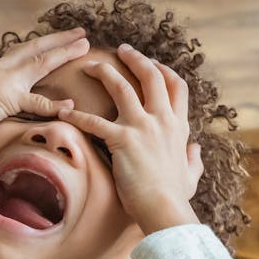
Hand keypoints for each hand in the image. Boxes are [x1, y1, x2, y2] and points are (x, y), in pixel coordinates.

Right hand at [0, 28, 88, 154]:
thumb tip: (3, 106)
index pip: (22, 51)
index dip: (43, 44)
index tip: (60, 38)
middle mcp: (0, 69)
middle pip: (35, 48)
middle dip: (60, 40)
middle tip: (81, 33)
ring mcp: (3, 81)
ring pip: (40, 63)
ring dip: (64, 53)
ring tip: (83, 46)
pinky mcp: (5, 99)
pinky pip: (35, 102)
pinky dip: (54, 104)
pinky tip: (70, 104)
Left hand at [57, 44, 203, 232]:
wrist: (164, 209)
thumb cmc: (175, 196)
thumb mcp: (191, 174)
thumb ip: (193, 158)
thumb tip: (196, 148)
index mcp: (178, 126)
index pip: (176, 86)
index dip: (164, 70)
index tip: (152, 63)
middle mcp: (162, 120)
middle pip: (151, 76)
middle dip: (135, 58)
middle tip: (121, 49)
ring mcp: (143, 127)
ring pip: (121, 88)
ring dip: (104, 72)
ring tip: (89, 65)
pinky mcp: (122, 140)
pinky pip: (94, 122)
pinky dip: (77, 116)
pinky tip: (63, 112)